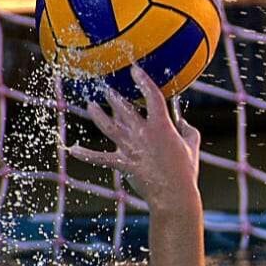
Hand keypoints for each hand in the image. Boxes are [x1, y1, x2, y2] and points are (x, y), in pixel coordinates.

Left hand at [66, 67, 200, 210]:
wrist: (174, 194)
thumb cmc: (185, 171)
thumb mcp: (192, 146)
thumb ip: (188, 130)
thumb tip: (183, 122)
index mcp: (161, 126)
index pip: (152, 96)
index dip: (143, 80)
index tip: (134, 70)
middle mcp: (142, 133)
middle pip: (123, 108)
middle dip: (113, 96)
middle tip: (106, 88)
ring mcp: (130, 148)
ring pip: (108, 126)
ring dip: (97, 114)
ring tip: (90, 105)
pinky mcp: (122, 163)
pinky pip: (100, 157)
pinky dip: (86, 154)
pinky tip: (73, 149)